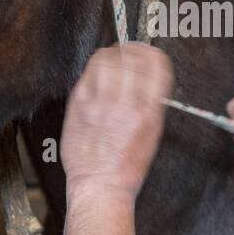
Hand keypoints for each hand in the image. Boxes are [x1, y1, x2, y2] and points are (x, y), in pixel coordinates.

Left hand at [62, 43, 173, 200]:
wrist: (100, 185)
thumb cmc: (127, 166)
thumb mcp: (152, 134)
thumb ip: (151, 104)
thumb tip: (147, 79)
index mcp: (148, 112)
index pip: (155, 66)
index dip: (152, 53)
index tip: (149, 52)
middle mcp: (124, 104)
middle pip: (129, 57)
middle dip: (131, 49)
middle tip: (129, 50)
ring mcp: (99, 104)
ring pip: (104, 61)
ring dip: (110, 54)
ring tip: (112, 57)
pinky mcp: (78, 107)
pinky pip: (86, 76)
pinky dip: (93, 70)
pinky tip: (96, 73)